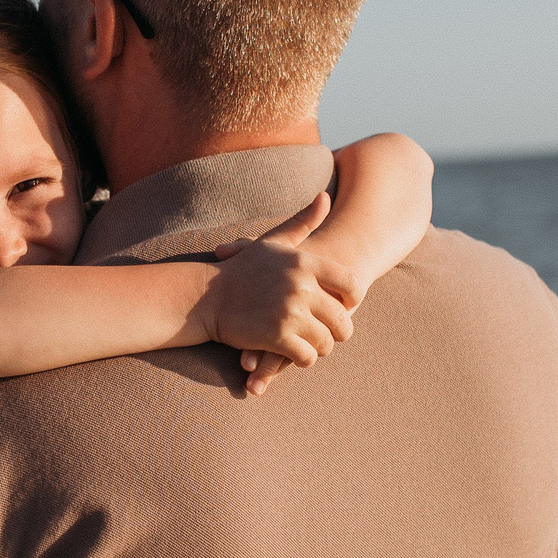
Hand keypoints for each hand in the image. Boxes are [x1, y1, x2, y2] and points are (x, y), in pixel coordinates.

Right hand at [206, 193, 356, 396]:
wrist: (205, 297)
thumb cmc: (242, 269)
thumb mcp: (273, 242)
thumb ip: (302, 223)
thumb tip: (325, 197)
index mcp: (305, 262)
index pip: (350, 284)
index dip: (352, 300)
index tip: (343, 307)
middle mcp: (301, 286)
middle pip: (342, 319)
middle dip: (337, 331)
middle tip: (327, 334)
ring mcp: (290, 313)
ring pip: (326, 342)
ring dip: (320, 348)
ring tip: (310, 345)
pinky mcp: (277, 337)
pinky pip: (306, 357)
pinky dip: (303, 360)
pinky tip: (294, 355)